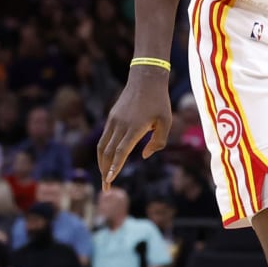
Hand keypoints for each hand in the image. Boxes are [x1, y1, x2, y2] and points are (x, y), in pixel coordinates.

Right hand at [97, 70, 171, 189]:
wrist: (145, 78)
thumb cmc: (160, 101)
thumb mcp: (166, 122)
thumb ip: (158, 142)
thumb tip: (144, 155)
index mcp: (134, 127)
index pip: (121, 151)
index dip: (115, 167)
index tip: (110, 180)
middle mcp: (120, 125)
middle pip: (107, 153)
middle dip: (105, 172)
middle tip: (106, 188)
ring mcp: (113, 121)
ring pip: (102, 146)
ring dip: (101, 163)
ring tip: (104, 177)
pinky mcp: (111, 118)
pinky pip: (103, 138)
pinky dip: (103, 152)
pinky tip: (106, 160)